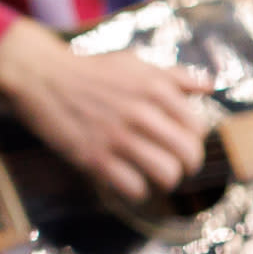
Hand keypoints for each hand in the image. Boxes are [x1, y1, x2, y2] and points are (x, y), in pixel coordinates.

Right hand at [0, 20, 211, 203]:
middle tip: (175, 164)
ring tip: (154, 174)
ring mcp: (118, 137)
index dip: (192, 138)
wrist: (42, 78)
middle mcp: (141, 112)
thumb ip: (174, 76)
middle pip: (188, 155)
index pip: (197, 128)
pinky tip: (129, 178)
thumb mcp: (135, 63)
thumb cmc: (92, 72)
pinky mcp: (95, 158)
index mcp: (155, 88)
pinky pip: (134, 188)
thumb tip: (209, 86)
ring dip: (164, 180)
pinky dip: (136, 189)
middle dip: (186, 165)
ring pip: (166, 175)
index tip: (180, 140)